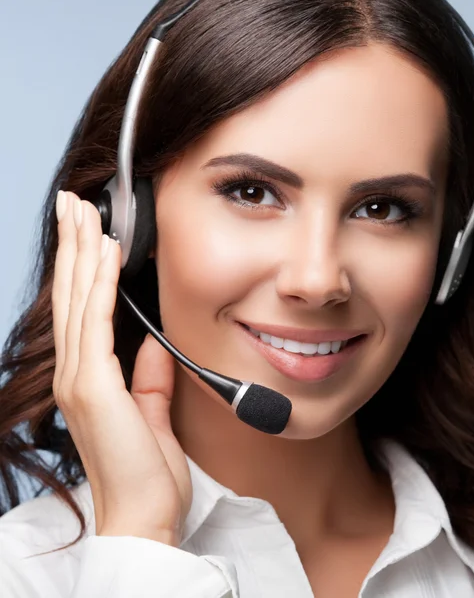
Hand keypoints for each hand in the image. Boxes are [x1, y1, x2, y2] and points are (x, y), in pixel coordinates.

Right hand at [51, 190, 192, 546]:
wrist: (145, 517)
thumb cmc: (146, 474)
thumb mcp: (152, 413)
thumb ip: (149, 378)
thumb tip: (153, 345)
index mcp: (90, 380)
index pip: (82, 310)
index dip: (81, 268)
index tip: (87, 232)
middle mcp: (77, 374)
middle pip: (72, 296)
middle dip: (72, 245)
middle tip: (71, 204)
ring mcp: (81, 379)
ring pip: (78, 300)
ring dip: (80, 251)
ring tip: (82, 212)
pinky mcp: (95, 387)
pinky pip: (97, 321)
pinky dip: (99, 283)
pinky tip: (104, 251)